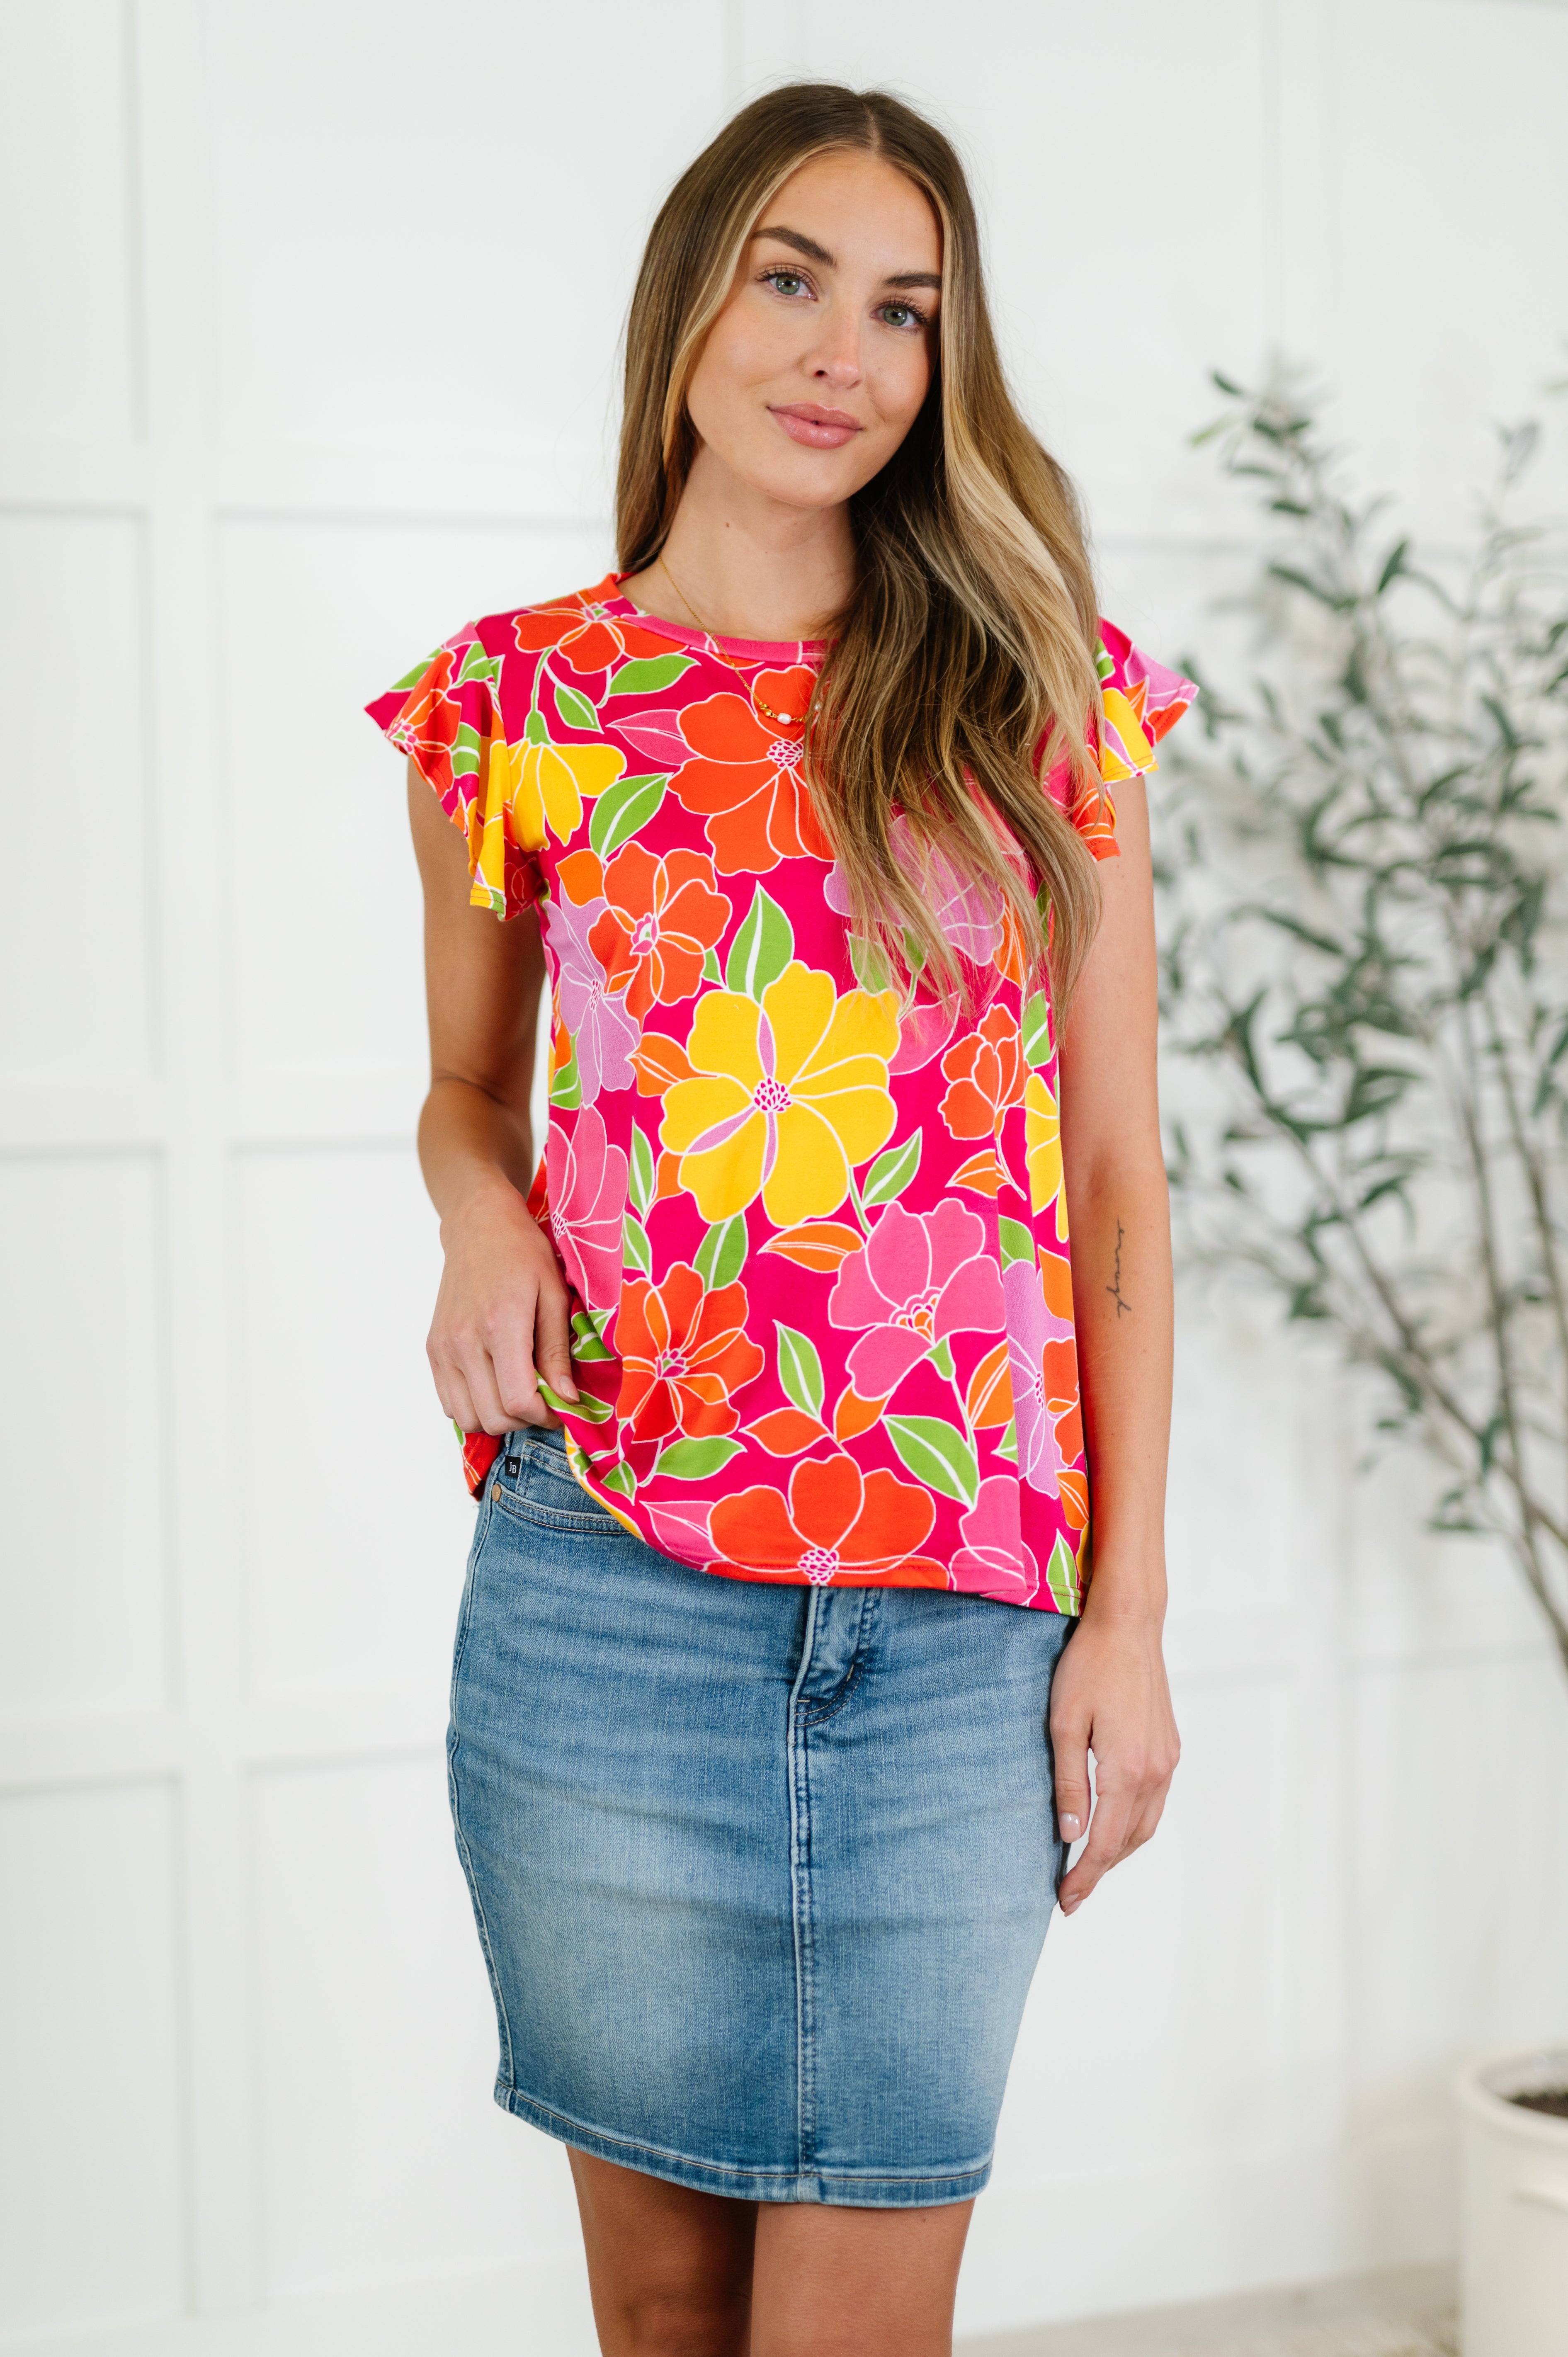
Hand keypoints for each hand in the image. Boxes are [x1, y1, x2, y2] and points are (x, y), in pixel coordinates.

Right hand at [426, 1172, 577, 1434]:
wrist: (478, 1226)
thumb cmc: (522, 1253)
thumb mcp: (554, 1294)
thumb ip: (557, 1350)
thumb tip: (566, 1398)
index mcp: (500, 1325)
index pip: (517, 1401)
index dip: (545, 1415)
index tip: (561, 1407)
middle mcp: (464, 1342)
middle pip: (493, 1417)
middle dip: (524, 1420)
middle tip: (543, 1400)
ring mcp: (443, 1348)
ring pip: (467, 1418)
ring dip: (497, 1417)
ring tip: (518, 1393)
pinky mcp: (432, 1349)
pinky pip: (449, 1403)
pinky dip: (474, 1406)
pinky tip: (495, 1384)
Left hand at [1048, 1596, 1178, 1915]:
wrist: (1128, 1625)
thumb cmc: (1087, 1668)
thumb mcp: (1064, 1725)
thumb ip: (1069, 1783)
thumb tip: (1070, 1835)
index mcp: (1127, 1771)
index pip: (1103, 1842)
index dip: (1083, 1876)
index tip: (1064, 1901)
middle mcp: (1155, 1772)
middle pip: (1128, 1840)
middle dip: (1100, 1870)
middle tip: (1071, 1892)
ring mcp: (1167, 1759)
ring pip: (1146, 1824)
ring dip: (1118, 1849)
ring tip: (1089, 1865)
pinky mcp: (1170, 1746)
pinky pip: (1155, 1800)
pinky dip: (1133, 1823)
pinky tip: (1113, 1822)